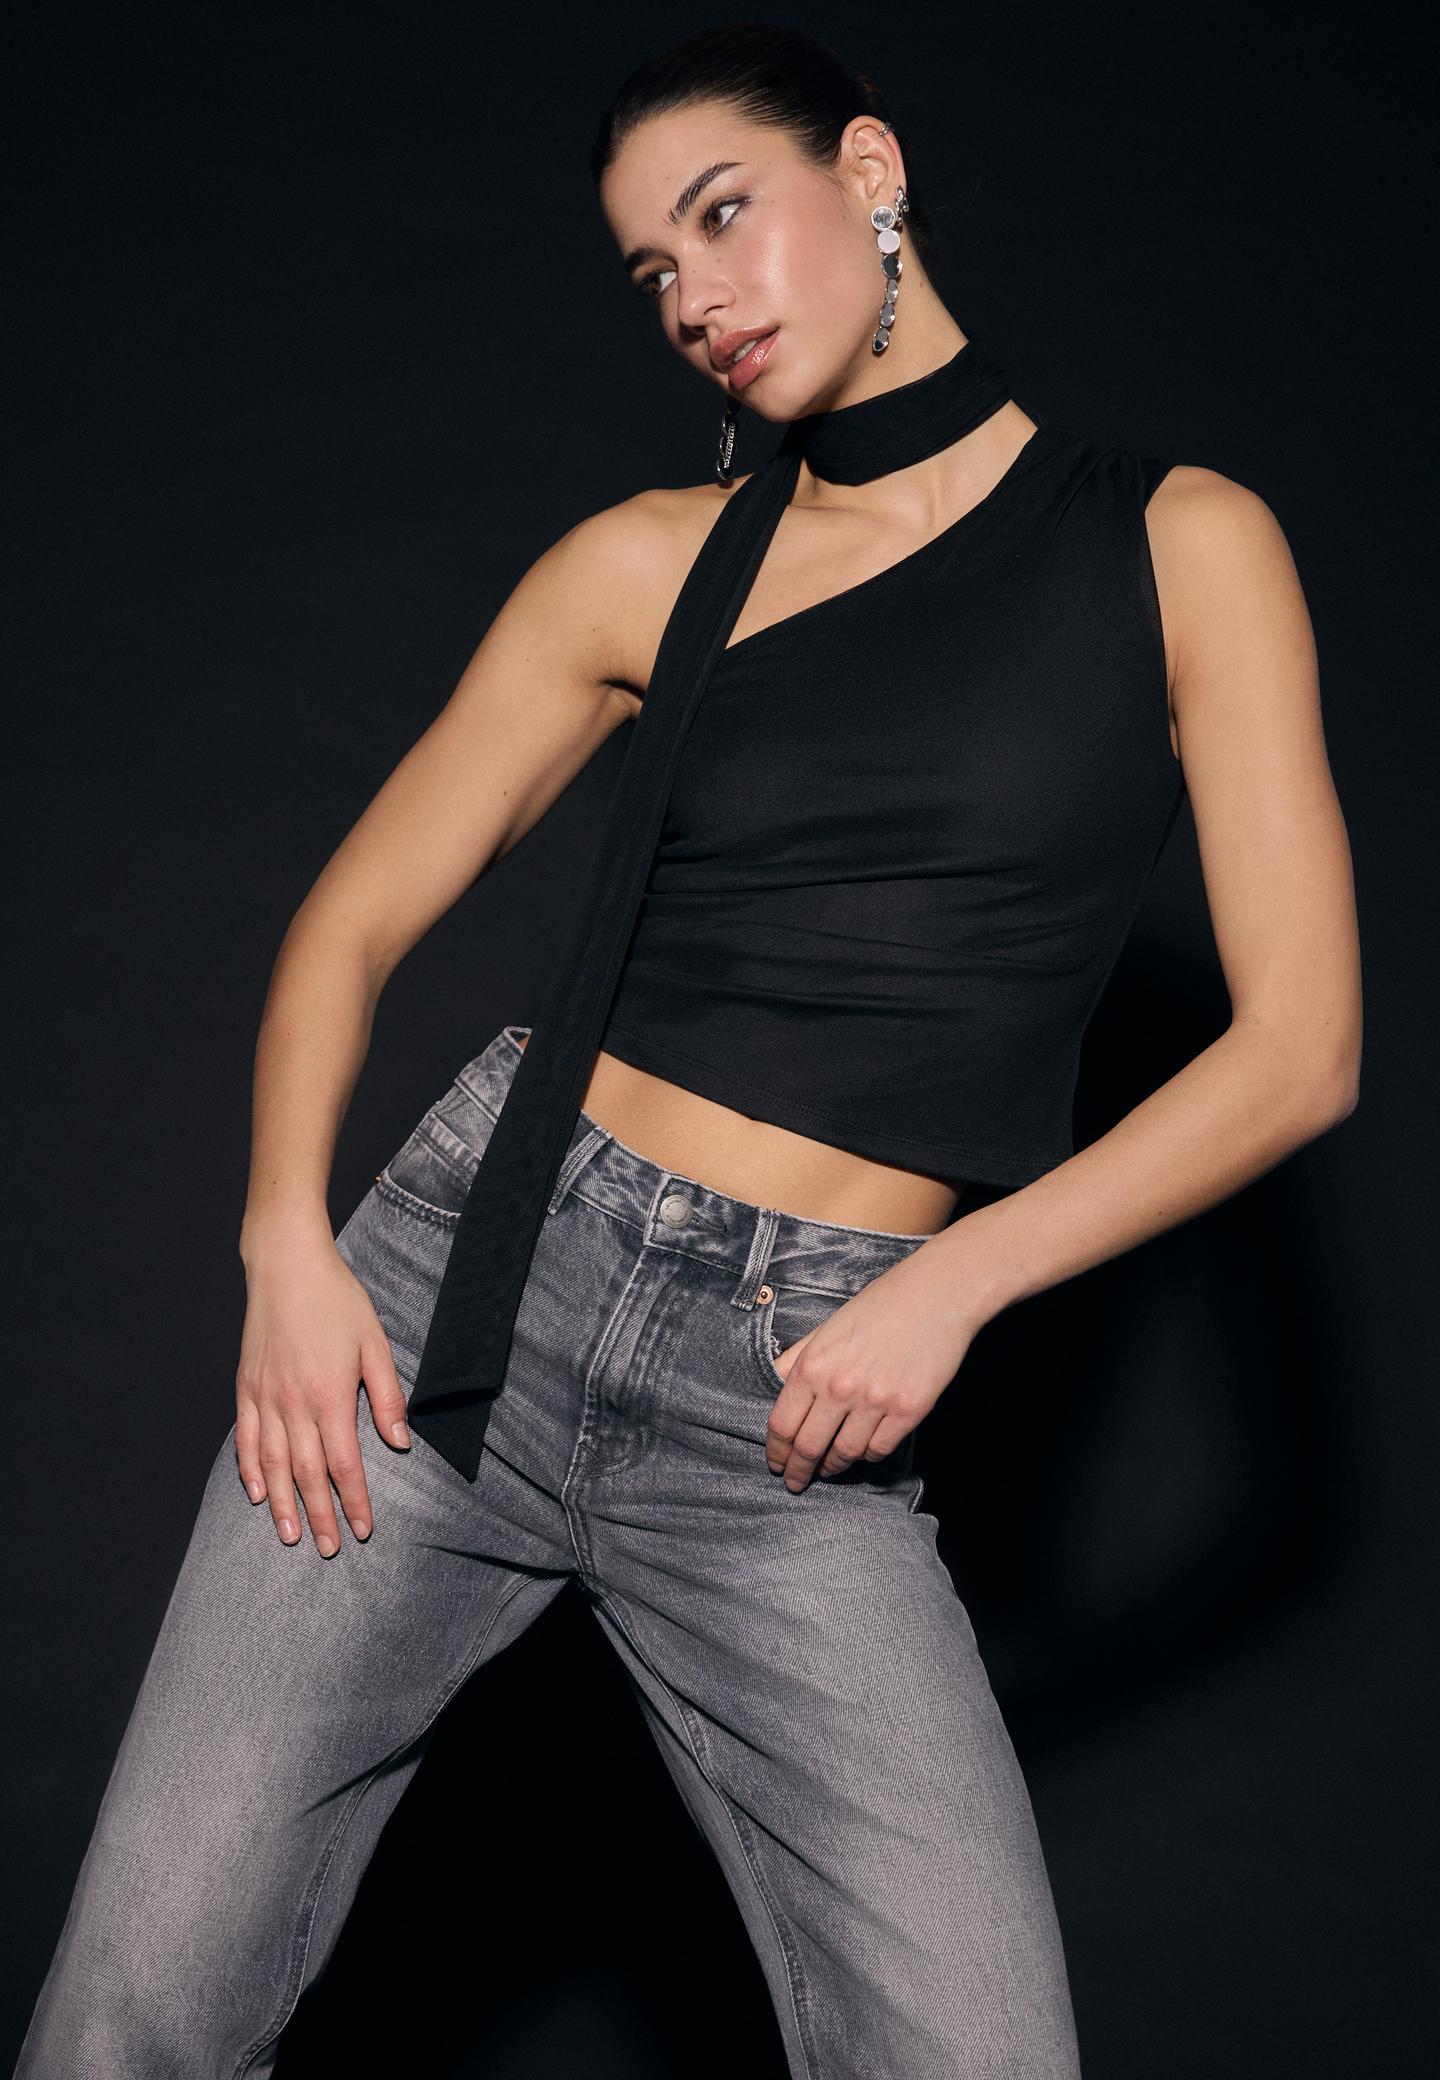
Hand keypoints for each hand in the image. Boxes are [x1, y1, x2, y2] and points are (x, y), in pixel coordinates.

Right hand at [235, 1236, 411, 1552]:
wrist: (286, 1266)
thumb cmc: (337, 1300)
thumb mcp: (375, 1343)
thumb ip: (388, 1395)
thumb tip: (400, 1442)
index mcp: (330, 1395)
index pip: (344, 1465)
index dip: (354, 1501)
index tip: (363, 1529)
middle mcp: (293, 1403)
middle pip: (307, 1474)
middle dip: (320, 1516)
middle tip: (330, 1549)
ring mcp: (265, 1397)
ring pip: (272, 1465)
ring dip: (281, 1505)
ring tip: (290, 1537)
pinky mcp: (246, 1387)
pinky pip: (247, 1439)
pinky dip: (250, 1470)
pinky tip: (257, 1493)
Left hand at [765, 1247, 979, 1492]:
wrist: (938, 1294)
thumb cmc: (883, 1304)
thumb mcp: (829, 1326)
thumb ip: (799, 1358)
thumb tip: (775, 1383)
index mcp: (814, 1364)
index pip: (783, 1424)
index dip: (776, 1452)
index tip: (776, 1463)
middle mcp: (840, 1387)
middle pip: (809, 1447)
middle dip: (799, 1471)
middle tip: (796, 1482)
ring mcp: (876, 1401)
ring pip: (845, 1454)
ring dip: (833, 1467)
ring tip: (829, 1468)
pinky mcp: (909, 1411)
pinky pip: (879, 1449)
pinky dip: (867, 1455)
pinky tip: (863, 1450)